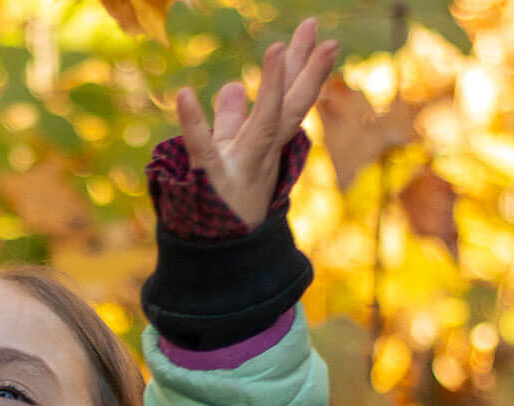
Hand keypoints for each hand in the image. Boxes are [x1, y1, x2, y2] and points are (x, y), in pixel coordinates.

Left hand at [174, 17, 339, 229]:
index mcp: (265, 149)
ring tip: (277, 49)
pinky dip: (193, 123)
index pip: (289, 105)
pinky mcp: (207, 181)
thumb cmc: (221, 207)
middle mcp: (258, 157)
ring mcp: (237, 168)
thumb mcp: (227, 155)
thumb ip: (230, 121)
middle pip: (288, 110)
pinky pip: (200, 149)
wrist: (215, 258)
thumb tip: (232, 85)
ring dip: (271, 89)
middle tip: (328, 40)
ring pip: (262, 126)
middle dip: (307, 74)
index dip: (307, 74)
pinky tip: (185, 94)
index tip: (325, 41)